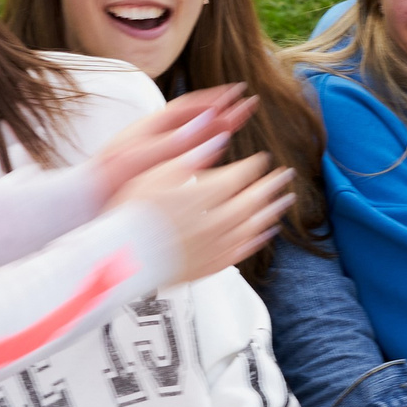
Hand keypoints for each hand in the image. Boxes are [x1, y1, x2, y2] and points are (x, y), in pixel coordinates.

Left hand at [91, 86, 257, 199]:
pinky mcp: (159, 164)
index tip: (237, 92)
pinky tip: (218, 146)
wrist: (88, 197)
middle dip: (223, 109)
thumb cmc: (109, 176)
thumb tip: (205, 123)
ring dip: (218, 125)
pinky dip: (206, 145)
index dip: (215, 98)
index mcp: (152, 125)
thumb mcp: (141, 157)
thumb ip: (175, 141)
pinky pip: (189, 150)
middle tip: (248, 104)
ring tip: (239, 118)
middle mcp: (157, 133)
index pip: (190, 106)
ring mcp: (159, 148)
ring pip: (194, 133)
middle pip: (195, 117)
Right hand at [121, 150, 293, 284]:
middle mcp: (216, 220)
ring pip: (253, 226)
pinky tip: (264, 232)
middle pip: (253, 200)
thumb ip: (192, 157)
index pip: (239, 176)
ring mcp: (215, 245)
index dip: (254, 166)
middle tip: (286, 177)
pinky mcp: (209, 265)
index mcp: (204, 194)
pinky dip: (257, 239)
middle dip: (271, 186)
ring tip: (283, 202)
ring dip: (271, 211)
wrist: (120, 257)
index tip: (262, 159)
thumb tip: (218, 141)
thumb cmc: (132, 213)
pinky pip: (242, 251)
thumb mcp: (157, 173)